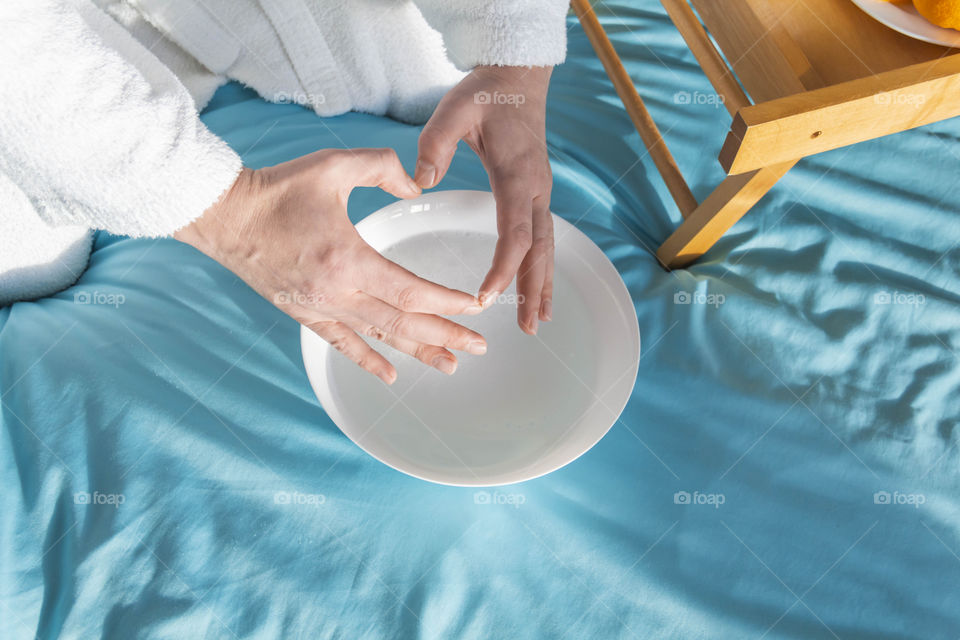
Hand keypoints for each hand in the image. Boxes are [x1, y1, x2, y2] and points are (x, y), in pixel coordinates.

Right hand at [174, 148, 486, 383]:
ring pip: (379, 338)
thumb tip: (416, 188)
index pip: (411, 291)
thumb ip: (383, 168)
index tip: (475, 307)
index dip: (448, 302)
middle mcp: (337, 293)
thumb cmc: (278, 188)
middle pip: (403, 323)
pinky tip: (392, 376)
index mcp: (348, 259)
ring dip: (418, 352)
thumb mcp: (334, 164)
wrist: (223, 215)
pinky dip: (369, 360)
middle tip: (480, 347)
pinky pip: (342, 344)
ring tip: (451, 365)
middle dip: (446, 335)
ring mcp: (320, 308)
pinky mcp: (304, 313)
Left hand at [415, 65, 553, 333]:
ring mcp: (541, 191)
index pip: (515, 232)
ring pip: (547, 246)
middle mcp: (536, 188)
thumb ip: (434, 145)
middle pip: (540, 248)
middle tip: (528, 328)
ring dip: (543, 284)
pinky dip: (542, 267)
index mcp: (517, 174)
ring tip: (538, 321)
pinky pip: (543, 236)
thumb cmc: (484, 94)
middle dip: (533, 289)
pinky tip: (537, 288)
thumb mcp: (453, 110)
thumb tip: (419, 183)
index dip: (504, 268)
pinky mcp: (536, 192)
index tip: (487, 296)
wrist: (517, 78)